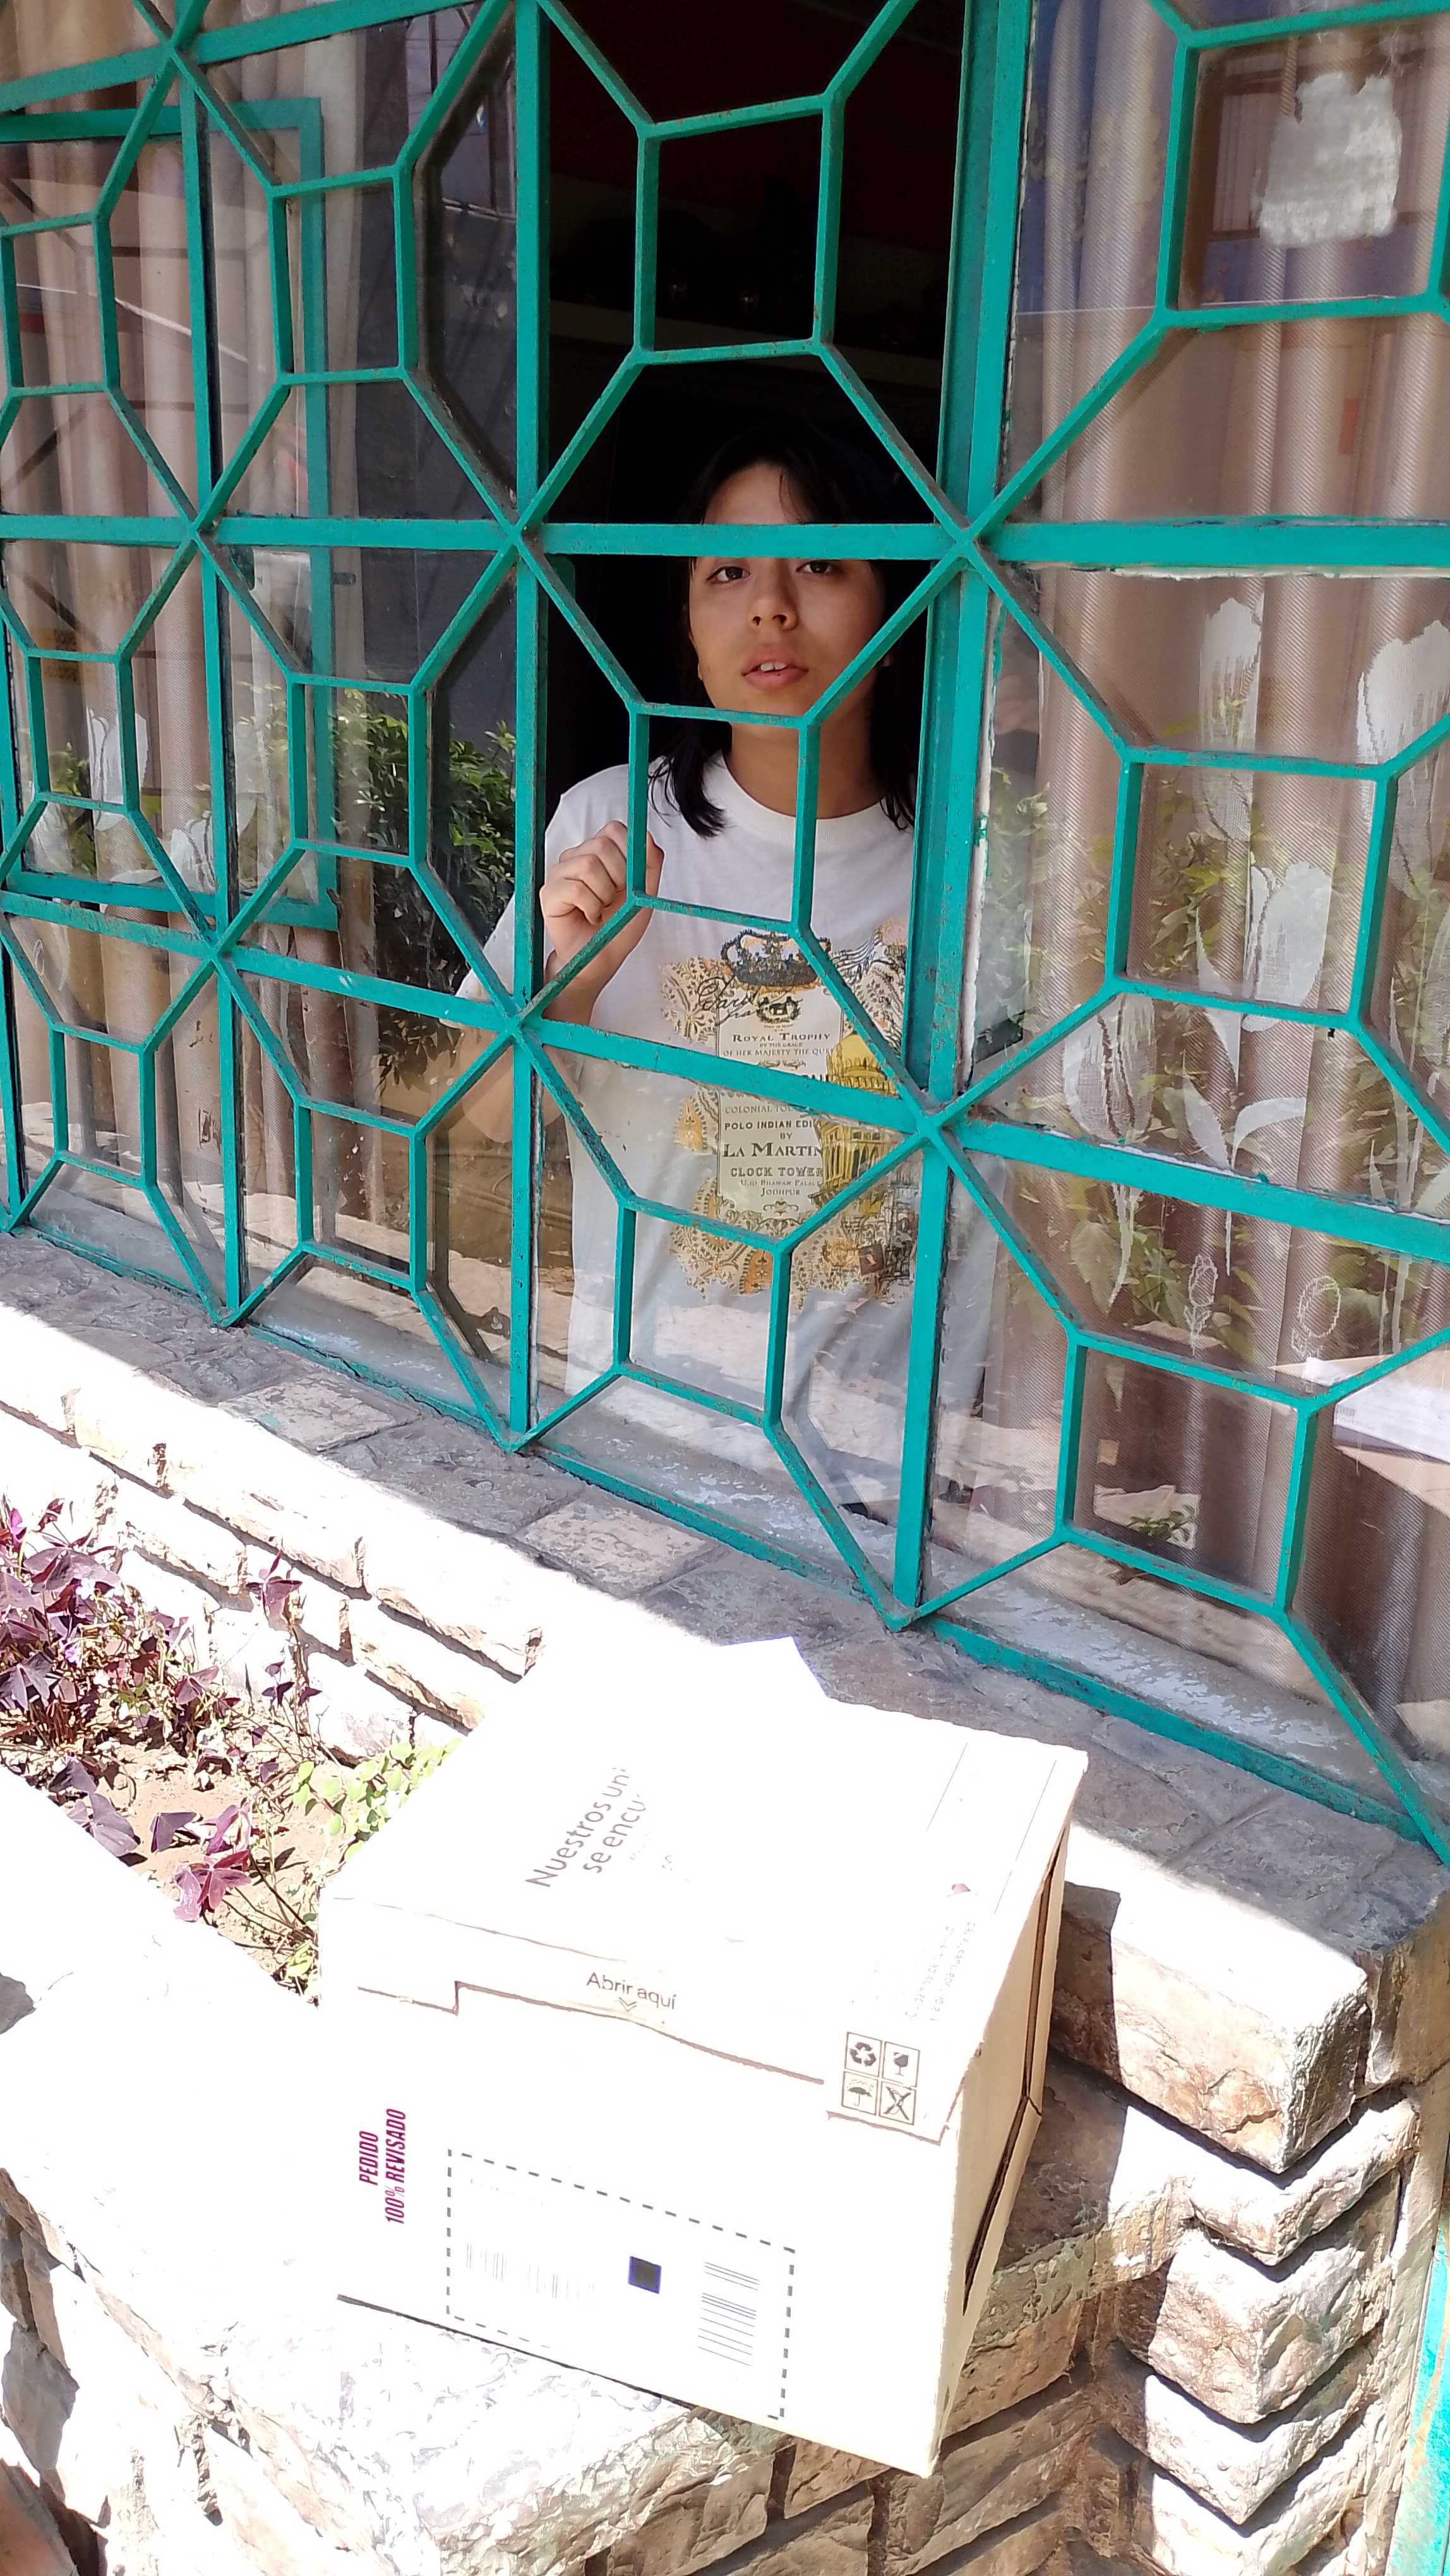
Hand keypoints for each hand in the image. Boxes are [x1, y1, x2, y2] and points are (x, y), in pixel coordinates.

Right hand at [540, 820, 663, 1017]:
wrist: (601, 959)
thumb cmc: (618, 927)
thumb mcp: (644, 893)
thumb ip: (650, 863)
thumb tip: (647, 836)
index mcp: (599, 852)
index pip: (614, 829)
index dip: (627, 852)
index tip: (628, 879)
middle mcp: (577, 857)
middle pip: (602, 845)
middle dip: (618, 878)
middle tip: (612, 899)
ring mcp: (560, 873)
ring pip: (589, 866)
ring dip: (603, 895)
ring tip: (600, 909)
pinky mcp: (549, 892)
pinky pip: (576, 888)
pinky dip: (590, 907)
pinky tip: (589, 916)